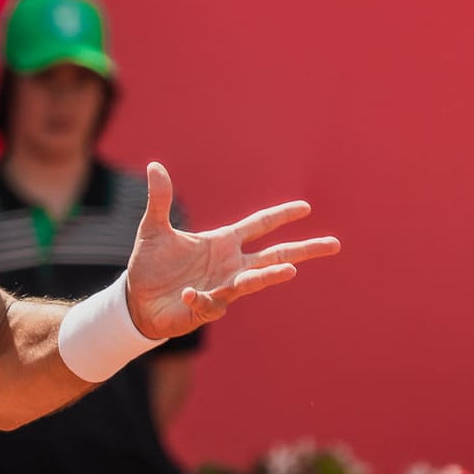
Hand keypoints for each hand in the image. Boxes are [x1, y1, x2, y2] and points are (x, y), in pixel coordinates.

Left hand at [125, 162, 340, 339]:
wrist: (137, 299)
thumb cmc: (151, 264)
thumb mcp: (154, 229)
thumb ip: (160, 199)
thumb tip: (154, 166)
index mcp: (223, 242)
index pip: (259, 225)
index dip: (281, 215)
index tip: (305, 207)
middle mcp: (230, 265)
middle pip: (274, 255)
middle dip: (304, 250)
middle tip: (335, 244)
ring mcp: (222, 288)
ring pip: (253, 281)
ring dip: (269, 276)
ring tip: (289, 271)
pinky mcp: (207, 307)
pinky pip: (211, 302)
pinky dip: (201, 298)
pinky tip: (189, 293)